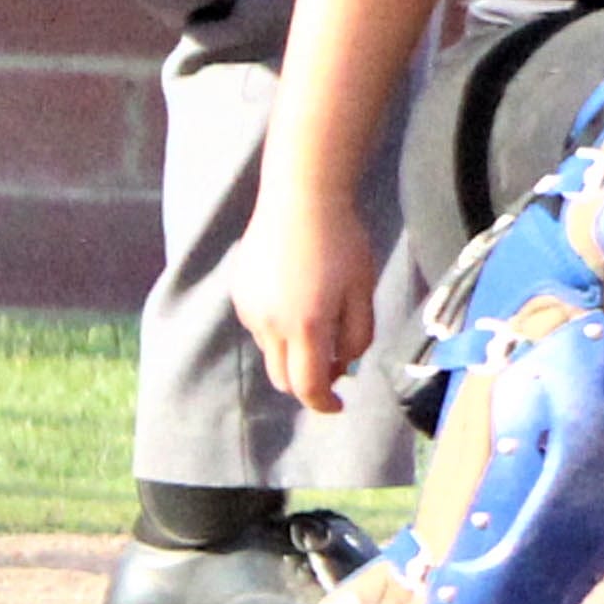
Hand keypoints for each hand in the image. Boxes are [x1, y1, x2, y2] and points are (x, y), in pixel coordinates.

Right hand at [232, 198, 378, 417]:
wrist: (301, 198)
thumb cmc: (342, 242)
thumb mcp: (362, 290)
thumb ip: (356, 335)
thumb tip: (344, 365)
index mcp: (305, 327)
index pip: (308, 386)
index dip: (324, 403)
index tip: (338, 404)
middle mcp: (269, 325)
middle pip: (283, 378)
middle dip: (308, 382)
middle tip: (336, 364)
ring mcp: (250, 309)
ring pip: (271, 352)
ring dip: (295, 353)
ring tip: (322, 318)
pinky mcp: (240, 294)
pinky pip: (261, 327)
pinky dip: (281, 330)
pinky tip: (300, 297)